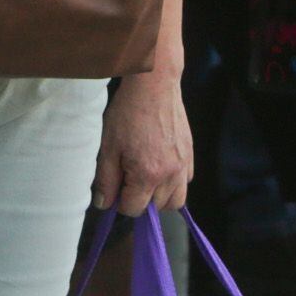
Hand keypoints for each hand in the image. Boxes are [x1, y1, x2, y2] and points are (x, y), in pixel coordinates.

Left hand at [90, 72, 194, 217]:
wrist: (154, 86)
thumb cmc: (128, 112)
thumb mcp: (108, 146)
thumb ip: (106, 180)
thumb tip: (105, 204)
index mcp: (148, 174)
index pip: (134, 209)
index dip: (120, 202)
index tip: (115, 188)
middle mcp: (171, 174)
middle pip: (156, 209)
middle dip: (140, 201)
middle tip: (127, 180)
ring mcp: (184, 165)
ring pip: (176, 200)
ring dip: (160, 197)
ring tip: (145, 180)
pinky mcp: (190, 155)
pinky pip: (186, 182)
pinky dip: (173, 183)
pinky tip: (159, 167)